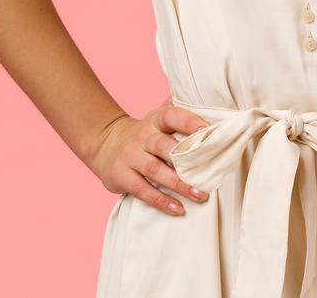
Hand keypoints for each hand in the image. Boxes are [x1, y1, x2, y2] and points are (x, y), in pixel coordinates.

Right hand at [81, 103, 212, 215]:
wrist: (105, 143)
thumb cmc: (145, 134)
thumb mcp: (157, 119)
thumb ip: (181, 113)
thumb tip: (211, 106)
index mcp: (155, 121)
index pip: (171, 116)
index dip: (188, 121)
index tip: (206, 130)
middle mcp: (142, 137)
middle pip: (163, 146)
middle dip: (186, 160)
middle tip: (209, 174)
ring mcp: (130, 157)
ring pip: (155, 170)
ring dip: (179, 185)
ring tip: (200, 195)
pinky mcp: (122, 176)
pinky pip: (143, 190)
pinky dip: (161, 201)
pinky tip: (178, 209)